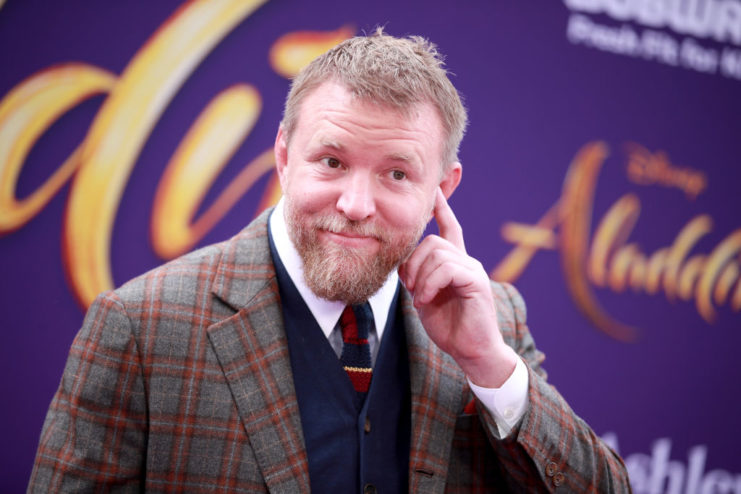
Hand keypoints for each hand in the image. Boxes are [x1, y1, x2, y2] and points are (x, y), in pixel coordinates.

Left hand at [398, 188, 517, 387]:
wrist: (471, 351)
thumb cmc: (449, 327)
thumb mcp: (425, 296)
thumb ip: (417, 276)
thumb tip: (402, 263)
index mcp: (455, 263)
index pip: (449, 227)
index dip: (442, 208)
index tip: (435, 190)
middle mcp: (467, 260)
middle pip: (432, 242)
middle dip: (412, 262)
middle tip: (409, 287)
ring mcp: (473, 269)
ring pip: (437, 254)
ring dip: (420, 278)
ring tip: (420, 299)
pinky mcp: (476, 281)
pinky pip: (447, 269)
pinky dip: (430, 284)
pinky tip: (426, 300)